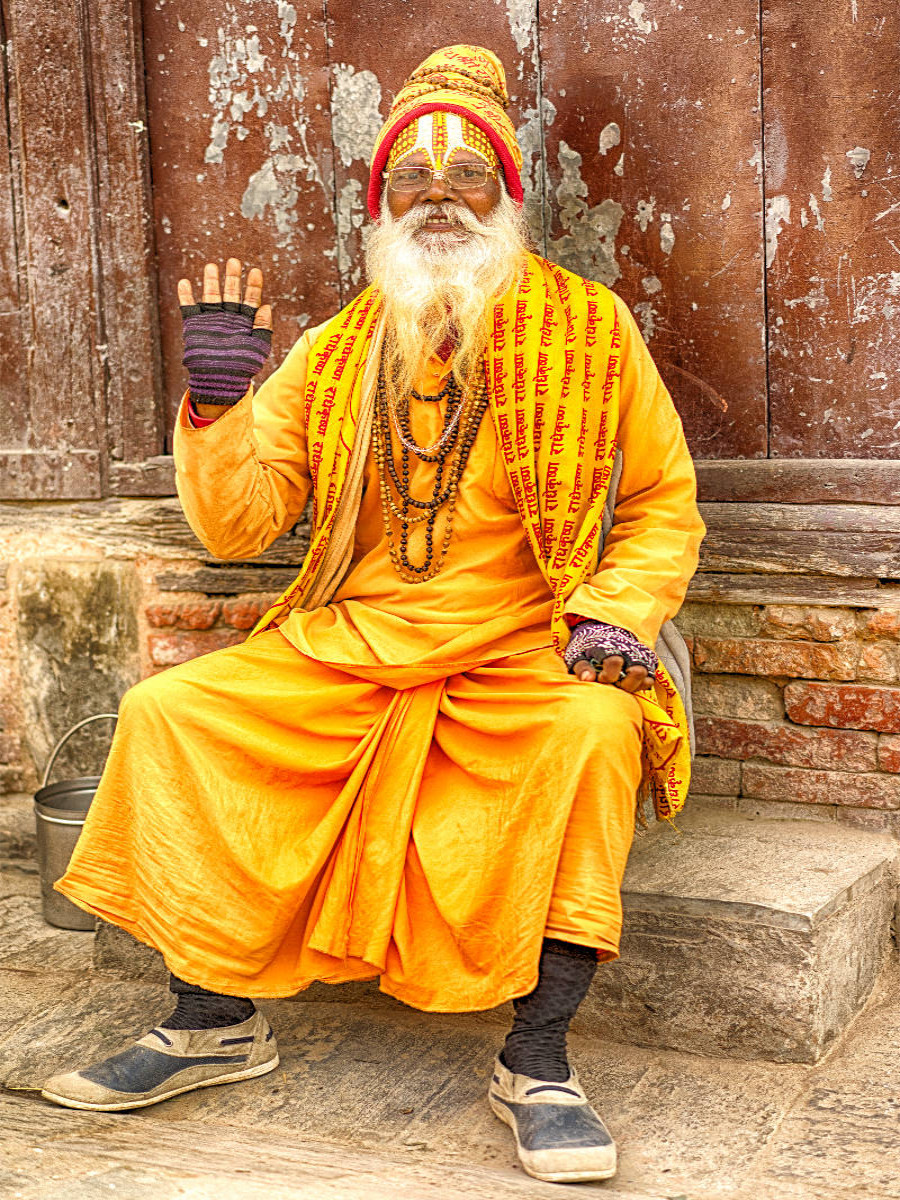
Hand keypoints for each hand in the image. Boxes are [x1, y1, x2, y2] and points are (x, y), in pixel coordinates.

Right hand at [177, 259, 272, 417]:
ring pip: (211, 295)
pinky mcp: (195, 326)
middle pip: (231, 292)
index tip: (255, 271)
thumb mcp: (259, 347)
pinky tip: (185, 282)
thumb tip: (267, 306)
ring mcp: (211, 320)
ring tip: (211, 266)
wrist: (220, 380)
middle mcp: (228, 318)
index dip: (253, 285)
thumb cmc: (242, 367)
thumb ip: (263, 327)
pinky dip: (186, 295)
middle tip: (234, 262)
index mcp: (245, 322)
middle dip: (232, 277)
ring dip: (211, 281)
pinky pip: (189, 307)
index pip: (251, 299)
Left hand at [571, 655, 651, 693]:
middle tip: (615, 684)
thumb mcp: (577, 654)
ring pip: (647, 677)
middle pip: (638, 672)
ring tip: (621, 685)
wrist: (601, 630)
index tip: (600, 679)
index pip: (615, 662)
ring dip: (635, 686)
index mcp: (610, 647)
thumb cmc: (587, 647)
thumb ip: (582, 667)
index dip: (608, 676)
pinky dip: (641, 685)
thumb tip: (587, 679)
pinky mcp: (646, 663)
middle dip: (626, 684)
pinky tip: (628, 684)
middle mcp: (628, 651)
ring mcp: (639, 657)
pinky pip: (650, 679)